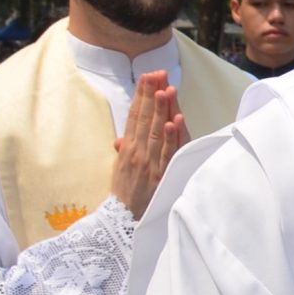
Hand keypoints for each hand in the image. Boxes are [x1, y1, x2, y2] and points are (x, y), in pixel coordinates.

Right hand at [109, 72, 186, 217]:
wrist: (123, 222)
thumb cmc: (125, 195)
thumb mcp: (120, 170)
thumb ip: (124, 152)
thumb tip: (121, 138)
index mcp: (127, 148)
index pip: (134, 116)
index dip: (141, 95)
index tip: (148, 77)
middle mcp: (136, 152)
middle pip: (145, 118)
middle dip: (151, 94)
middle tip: (157, 72)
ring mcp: (148, 163)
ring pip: (156, 131)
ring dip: (161, 109)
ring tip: (165, 88)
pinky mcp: (160, 175)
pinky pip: (167, 153)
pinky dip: (170, 137)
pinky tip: (173, 121)